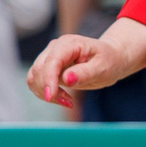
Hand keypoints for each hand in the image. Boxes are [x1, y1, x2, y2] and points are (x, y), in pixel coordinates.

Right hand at [29, 21, 145, 109]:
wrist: (110, 58)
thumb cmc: (109, 61)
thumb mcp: (102, 68)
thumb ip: (84, 73)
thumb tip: (67, 79)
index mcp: (70, 44)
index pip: (52, 61)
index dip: (48, 79)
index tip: (50, 97)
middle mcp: (55, 47)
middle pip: (39, 69)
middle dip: (48, 89)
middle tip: (68, 102)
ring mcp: (50, 56)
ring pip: (34, 76)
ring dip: (46, 92)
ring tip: (67, 101)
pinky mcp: (48, 67)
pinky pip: (37, 81)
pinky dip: (45, 92)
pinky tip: (62, 98)